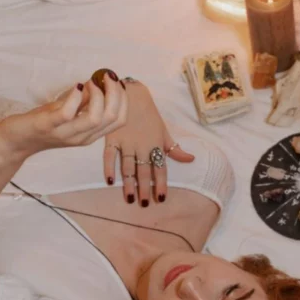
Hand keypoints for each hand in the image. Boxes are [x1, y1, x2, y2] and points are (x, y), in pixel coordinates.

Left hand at [0, 76, 126, 164]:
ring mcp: (66, 133)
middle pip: (112, 117)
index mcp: (91, 133)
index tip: (116, 81)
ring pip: (95, 118)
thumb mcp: (69, 110)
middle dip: (114, 93)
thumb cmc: (43, 124)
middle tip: (107, 77)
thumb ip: (85, 101)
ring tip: (91, 82)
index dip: (123, 99)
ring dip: (98, 95)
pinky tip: (76, 86)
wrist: (15, 141)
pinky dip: (75, 97)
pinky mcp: (48, 126)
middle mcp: (83, 136)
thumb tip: (99, 82)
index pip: (119, 120)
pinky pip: (67, 114)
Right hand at [103, 80, 193, 206]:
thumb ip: (175, 149)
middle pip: (144, 172)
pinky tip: (110, 181)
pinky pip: (109, 156)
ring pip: (127, 167)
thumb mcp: (164, 131)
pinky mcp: (111, 138)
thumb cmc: (149, 115)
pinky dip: (108, 168)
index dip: (161, 184)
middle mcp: (142, 146)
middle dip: (145, 189)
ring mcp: (126, 143)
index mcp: (156, 145)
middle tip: (144, 205)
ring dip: (129, 184)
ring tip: (130, 198)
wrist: (130, 95)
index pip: (160, 168)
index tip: (161, 199)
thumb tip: (191, 160)